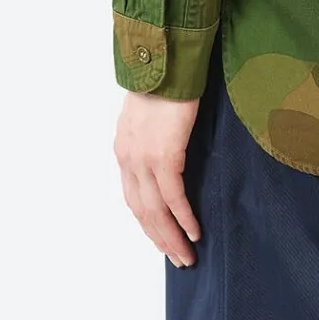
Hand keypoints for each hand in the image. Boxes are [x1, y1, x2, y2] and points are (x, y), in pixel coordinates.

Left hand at [115, 90, 201, 265]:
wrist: (167, 60)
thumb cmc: (167, 82)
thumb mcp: (153, 115)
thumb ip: (156, 138)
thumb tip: (172, 155)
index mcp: (124, 151)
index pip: (134, 198)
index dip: (149, 224)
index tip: (163, 241)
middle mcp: (128, 159)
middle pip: (142, 211)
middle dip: (160, 239)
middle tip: (178, 259)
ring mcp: (143, 159)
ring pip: (156, 211)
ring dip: (171, 237)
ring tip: (186, 256)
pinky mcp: (164, 155)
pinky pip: (173, 196)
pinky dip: (183, 218)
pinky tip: (194, 232)